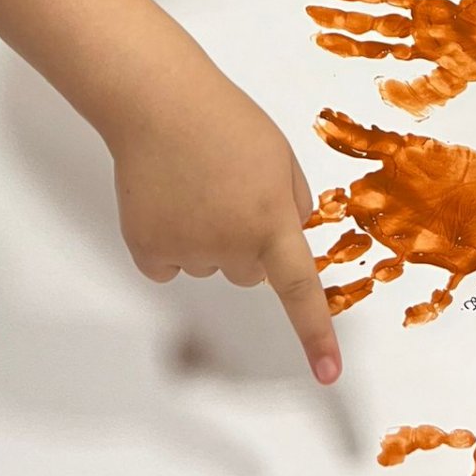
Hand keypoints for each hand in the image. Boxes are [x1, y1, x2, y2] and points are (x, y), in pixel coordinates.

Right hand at [110, 54, 341, 384]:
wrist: (159, 103)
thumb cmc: (224, 121)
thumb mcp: (279, 155)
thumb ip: (293, 202)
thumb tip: (291, 238)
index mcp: (271, 219)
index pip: (300, 288)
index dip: (315, 334)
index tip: (328, 373)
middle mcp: (230, 244)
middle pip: (249, 270)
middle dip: (246, 239)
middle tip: (228, 189)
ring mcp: (186, 250)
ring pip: (208, 264)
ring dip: (206, 235)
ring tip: (195, 183)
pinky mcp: (148, 250)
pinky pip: (169, 265)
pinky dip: (168, 241)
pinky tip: (165, 200)